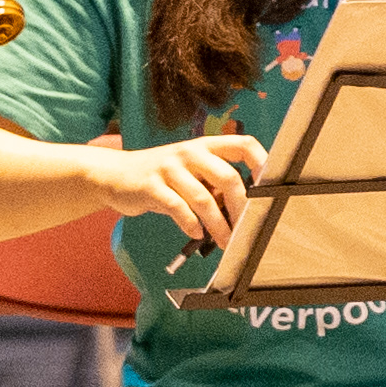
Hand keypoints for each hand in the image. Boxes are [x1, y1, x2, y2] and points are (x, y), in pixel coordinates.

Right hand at [89, 132, 266, 255]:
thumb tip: (246, 210)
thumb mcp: (190, 174)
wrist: (114, 175)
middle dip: (241, 207)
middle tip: (247, 228)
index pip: (243, 144)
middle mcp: (189, 153)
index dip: (262, 162)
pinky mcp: (150, 185)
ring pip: (203, 197)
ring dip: (218, 224)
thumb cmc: (162, 178)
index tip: (271, 187)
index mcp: (205, 146)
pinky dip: (190, 223)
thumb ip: (214, 186)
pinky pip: (176, 206)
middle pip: (228, 176)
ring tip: (224, 242)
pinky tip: (196, 233)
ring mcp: (169, 167)